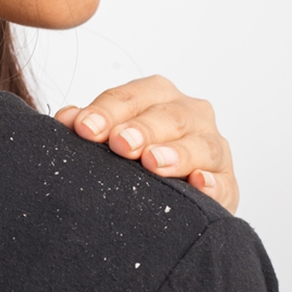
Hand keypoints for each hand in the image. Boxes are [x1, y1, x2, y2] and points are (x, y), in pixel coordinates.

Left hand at [54, 75, 237, 213]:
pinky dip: (212, 184)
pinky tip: (198, 184)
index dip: (107, 111)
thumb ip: (88, 125)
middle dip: (142, 129)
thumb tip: (65, 118)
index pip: (132, 97)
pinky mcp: (226, 184)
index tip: (84, 128)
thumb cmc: (131, 156)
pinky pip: (223, 183)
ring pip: (202, 145)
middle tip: (120, 144)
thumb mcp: (108, 136)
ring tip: (153, 162)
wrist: (164, 195)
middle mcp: (190, 115)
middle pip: (169, 116)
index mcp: (157, 96)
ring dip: (177, 153)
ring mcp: (212, 148)